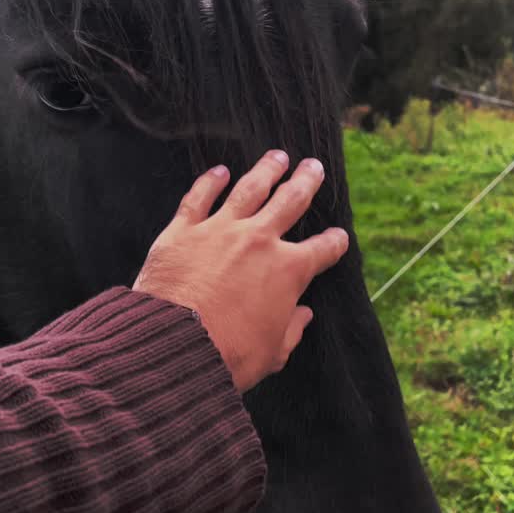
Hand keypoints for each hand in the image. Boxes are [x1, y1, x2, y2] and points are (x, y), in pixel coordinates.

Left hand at [133, 150, 349, 392]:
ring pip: (250, 189)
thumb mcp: (273, 352)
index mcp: (289, 271)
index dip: (334, 243)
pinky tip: (220, 171)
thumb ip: (292, 330)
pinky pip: (199, 197)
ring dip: (267, 170)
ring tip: (278, 156)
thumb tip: (302, 315)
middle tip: (314, 167)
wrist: (175, 346)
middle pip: (290, 201)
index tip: (338, 237)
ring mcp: (221, 230)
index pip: (322, 250)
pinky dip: (210, 181)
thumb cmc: (228, 356)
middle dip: (306, 182)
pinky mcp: (184, 230)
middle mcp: (259, 241)